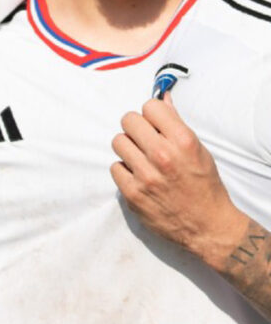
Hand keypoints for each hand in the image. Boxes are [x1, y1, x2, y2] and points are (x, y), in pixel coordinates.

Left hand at [110, 95, 248, 269]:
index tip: (154, 124)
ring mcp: (145, 175)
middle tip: (144, 140)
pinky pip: (114, 167)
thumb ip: (176, 123)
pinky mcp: (132, 193)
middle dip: (136, 128)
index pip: (150, 106)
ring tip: (142, 159)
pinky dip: (124, 171)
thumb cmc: (204, 186)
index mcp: (183, 141)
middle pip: (128, 120)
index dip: (151, 114)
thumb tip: (162, 97)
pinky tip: (139, 177)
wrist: (208, 226)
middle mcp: (163, 156)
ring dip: (128, 148)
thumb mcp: (198, 150)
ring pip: (118, 141)